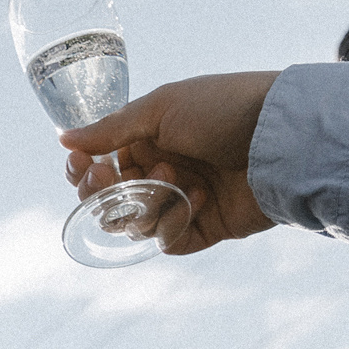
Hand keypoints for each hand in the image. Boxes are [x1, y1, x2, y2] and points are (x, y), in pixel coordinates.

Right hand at [57, 70, 281, 253]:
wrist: (283, 136)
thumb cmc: (224, 109)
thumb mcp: (161, 108)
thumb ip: (111, 130)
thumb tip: (64, 138)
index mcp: (147, 139)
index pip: (99, 165)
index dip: (84, 172)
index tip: (83, 166)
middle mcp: (161, 170)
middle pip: (110, 201)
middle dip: (105, 194)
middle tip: (111, 181)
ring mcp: (181, 201)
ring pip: (134, 224)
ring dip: (145, 203)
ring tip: (174, 178)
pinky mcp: (204, 228)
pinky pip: (167, 240)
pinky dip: (173, 223)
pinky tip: (198, 199)